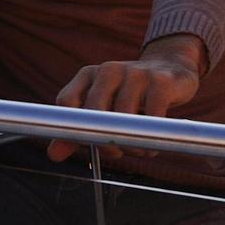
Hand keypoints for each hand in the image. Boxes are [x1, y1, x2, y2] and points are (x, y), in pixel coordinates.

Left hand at [48, 34, 206, 161]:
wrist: (171, 69)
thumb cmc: (129, 94)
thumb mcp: (102, 107)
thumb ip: (78, 129)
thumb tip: (53, 155)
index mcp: (88, 74)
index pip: (66, 102)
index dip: (74, 129)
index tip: (89, 143)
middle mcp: (108, 70)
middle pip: (93, 113)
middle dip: (104, 142)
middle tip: (116, 152)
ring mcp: (135, 73)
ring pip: (124, 119)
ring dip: (132, 145)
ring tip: (138, 150)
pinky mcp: (161, 82)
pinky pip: (151, 118)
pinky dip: (151, 139)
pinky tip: (151, 145)